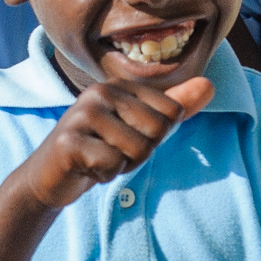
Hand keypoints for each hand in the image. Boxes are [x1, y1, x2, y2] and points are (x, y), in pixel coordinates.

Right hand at [16, 77, 213, 209]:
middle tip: (111, 151)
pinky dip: (103, 175)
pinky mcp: (68, 141)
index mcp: (120, 84)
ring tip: (98, 158)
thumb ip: (174, 106)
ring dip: (121, 166)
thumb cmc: (99, 148)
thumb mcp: (139, 127)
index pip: (172, 112)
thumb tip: (210, 84)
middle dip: (140, 153)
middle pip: (157, 131)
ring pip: (137, 150)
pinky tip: (86, 167)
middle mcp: (101, 91)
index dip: (155, 137)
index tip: (127, 137)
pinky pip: (112, 164)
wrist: (50, 175)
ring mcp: (82, 114)